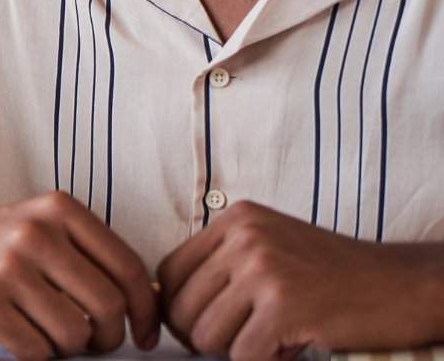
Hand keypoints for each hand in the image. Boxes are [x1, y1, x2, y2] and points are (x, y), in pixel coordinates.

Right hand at [0, 191, 159, 360]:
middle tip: (97, 342)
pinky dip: (36, 353)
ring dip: (69, 348)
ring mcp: (7, 268)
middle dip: (109, 336)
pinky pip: (36, 350)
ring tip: (50, 335)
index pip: (128, 266)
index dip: (146, 310)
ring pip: (74, 334)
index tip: (146, 331)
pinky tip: (21, 335)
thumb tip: (142, 304)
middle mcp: (34, 233)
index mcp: (57, 209)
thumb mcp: (39, 225)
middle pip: (108, 305)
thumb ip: (86, 253)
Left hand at [158, 201, 443, 360]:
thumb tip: (166, 305)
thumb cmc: (334, 274)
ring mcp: (263, 269)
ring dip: (236, 352)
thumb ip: (223, 265)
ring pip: (206, 336)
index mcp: (235, 219)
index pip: (168, 274)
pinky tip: (291, 348)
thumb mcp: (270, 246)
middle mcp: (244, 237)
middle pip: (180, 308)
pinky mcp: (284, 306)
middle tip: (243, 341)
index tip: (197, 329)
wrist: (401, 285)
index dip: (176, 311)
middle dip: (204, 338)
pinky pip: (243, 356)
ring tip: (272, 340)